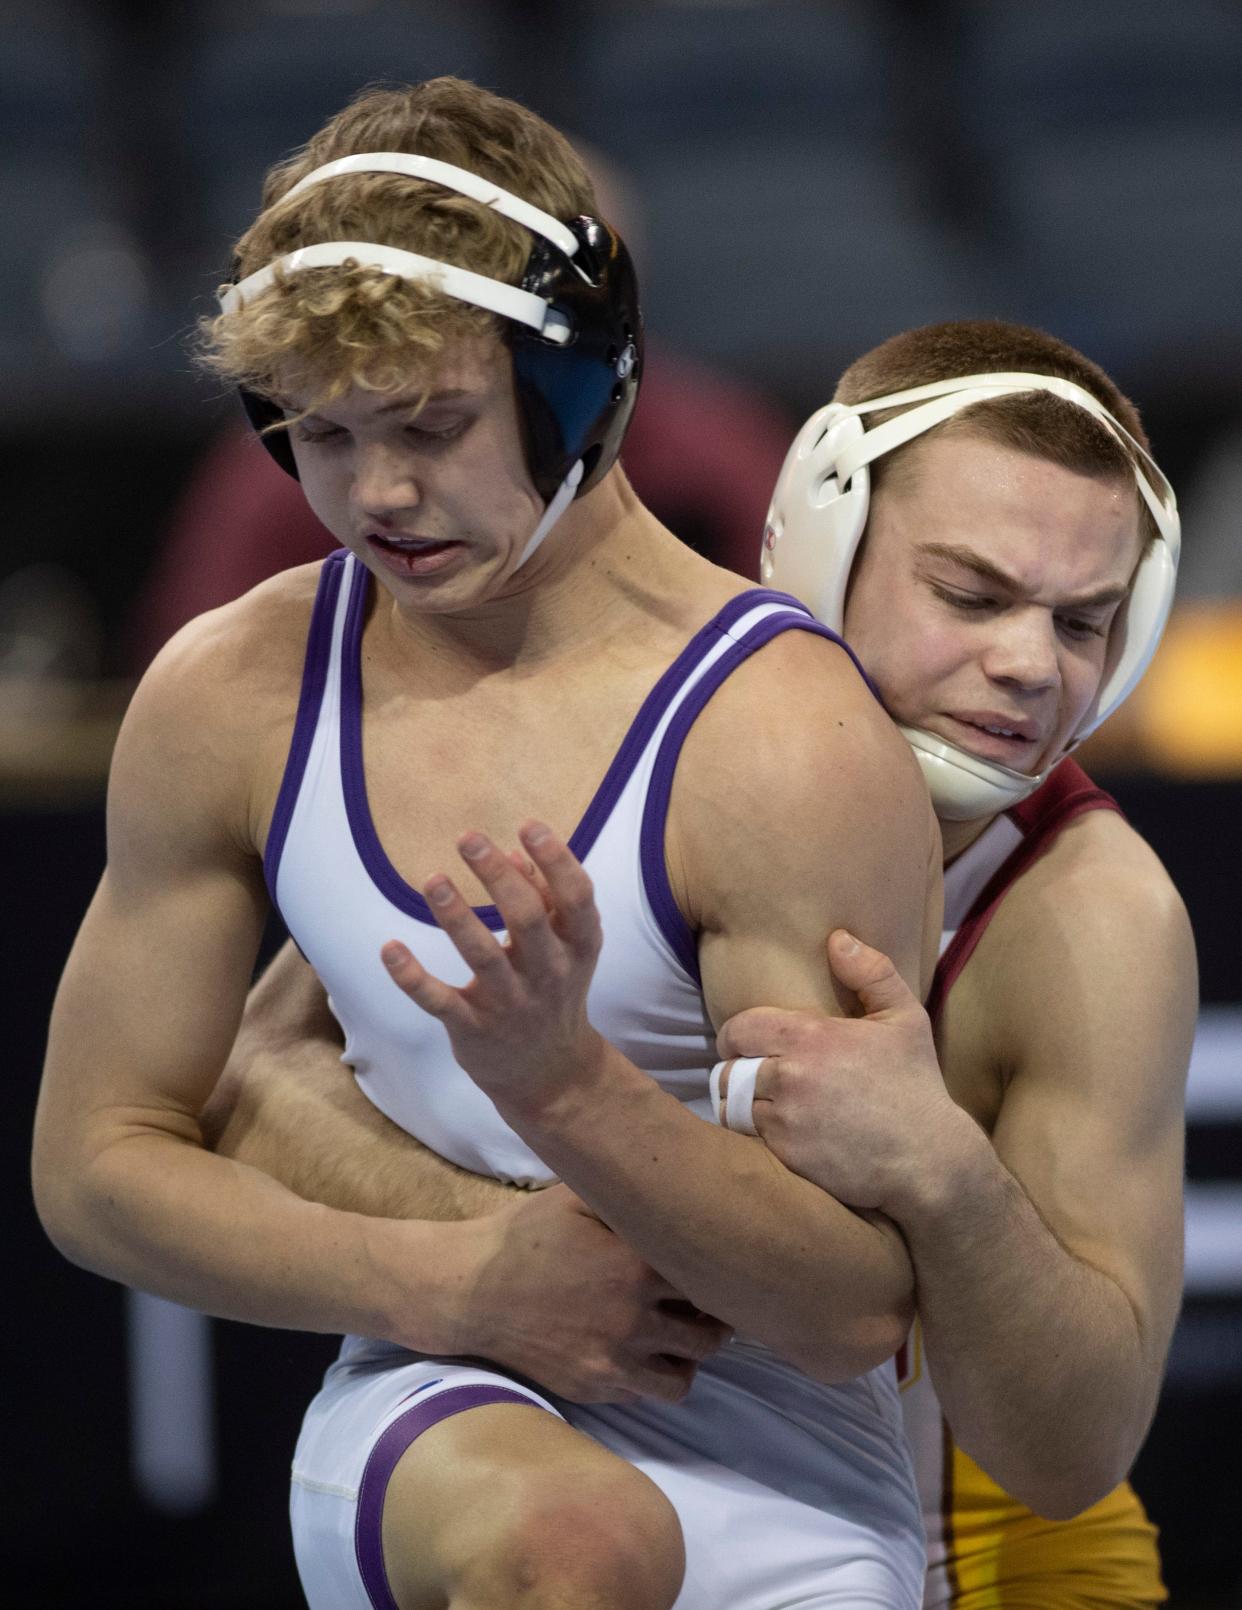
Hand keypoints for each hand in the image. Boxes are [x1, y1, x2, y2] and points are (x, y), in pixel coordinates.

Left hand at [380, 823, 605, 1111]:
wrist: (549, 1073)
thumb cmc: (553, 991)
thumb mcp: (565, 948)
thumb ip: (544, 899)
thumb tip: (511, 852)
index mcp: (576, 948)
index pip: (576, 898)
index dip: (557, 860)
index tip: (527, 825)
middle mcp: (548, 974)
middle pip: (528, 919)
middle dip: (497, 877)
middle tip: (468, 837)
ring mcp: (509, 1004)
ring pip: (482, 957)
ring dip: (456, 917)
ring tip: (432, 879)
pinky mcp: (472, 1028)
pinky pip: (439, 1001)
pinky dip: (412, 977)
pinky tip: (390, 948)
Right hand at [451, 1185, 731, 1403]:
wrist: (471, 1289)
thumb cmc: (527, 1235)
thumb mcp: (577, 1198)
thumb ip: (628, 1195)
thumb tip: (676, 1185)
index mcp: (637, 1265)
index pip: (708, 1280)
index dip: (714, 1275)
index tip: (711, 1270)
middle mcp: (634, 1317)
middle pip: (708, 1334)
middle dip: (711, 1322)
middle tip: (701, 1308)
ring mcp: (614, 1359)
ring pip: (684, 1375)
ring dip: (687, 1357)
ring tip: (675, 1337)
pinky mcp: (594, 1387)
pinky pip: (646, 1395)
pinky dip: (653, 1378)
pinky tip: (642, 1354)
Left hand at [717, 930, 964, 1217]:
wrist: (929, 1161)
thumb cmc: (916, 1085)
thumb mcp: (906, 1019)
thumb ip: (872, 972)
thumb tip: (837, 938)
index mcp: (811, 1037)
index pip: (738, 1029)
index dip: (736, 1036)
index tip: (749, 1044)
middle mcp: (791, 1076)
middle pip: (728, 1070)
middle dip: (736, 1070)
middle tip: (753, 1075)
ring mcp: (786, 1120)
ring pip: (733, 1107)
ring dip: (740, 1104)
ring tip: (760, 1103)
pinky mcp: (786, 1156)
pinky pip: (748, 1139)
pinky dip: (756, 1134)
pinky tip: (780, 1131)